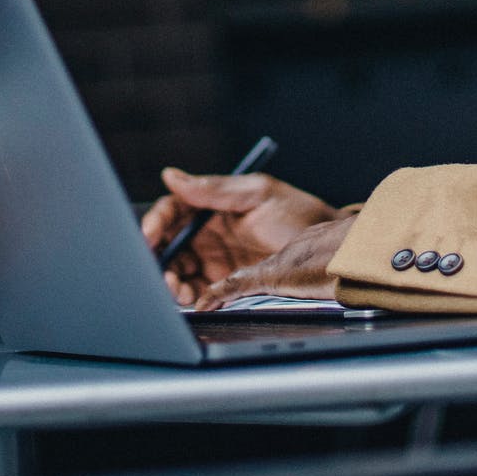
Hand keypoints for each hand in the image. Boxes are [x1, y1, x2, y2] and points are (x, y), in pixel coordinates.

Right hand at [141, 167, 338, 304]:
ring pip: (177, 270)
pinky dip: (188, 297)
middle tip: (162, 271)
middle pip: (168, 244)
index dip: (155, 221)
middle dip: (158, 258)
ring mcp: (214, 259)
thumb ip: (215, 188)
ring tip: (177, 288)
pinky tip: (191, 298)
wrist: (328, 250)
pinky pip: (197, 291)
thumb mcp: (258, 193)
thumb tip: (172, 176)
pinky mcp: (224, 283)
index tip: (148, 235)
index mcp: (211, 205)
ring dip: (170, 281)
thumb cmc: (298, 214)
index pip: (172, 210)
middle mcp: (207, 233)